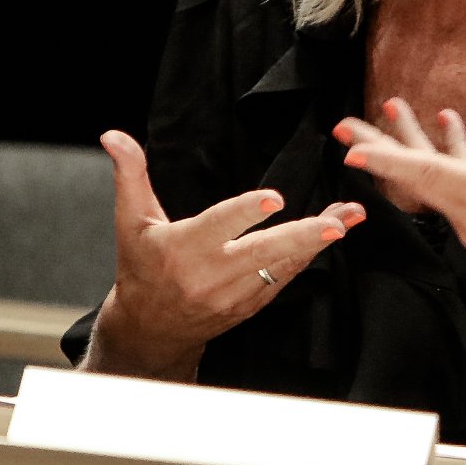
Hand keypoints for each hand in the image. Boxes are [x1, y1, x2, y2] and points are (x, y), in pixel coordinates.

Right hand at [83, 128, 365, 380]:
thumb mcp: (130, 221)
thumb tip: (114, 134)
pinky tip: (334, 234)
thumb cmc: (140, 265)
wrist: (149, 329)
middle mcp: (210, 276)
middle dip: (303, 237)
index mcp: (182, 250)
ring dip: (318, 242)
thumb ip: (130, 175)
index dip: (245, 213)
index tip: (275, 199)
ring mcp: (234, 295)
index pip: (218, 228)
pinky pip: (285, 279)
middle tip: (338, 224)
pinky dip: (309, 257)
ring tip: (351, 217)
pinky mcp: (251, 306)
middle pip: (263, 254)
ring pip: (283, 267)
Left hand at [335, 103, 465, 337]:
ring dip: (408, 145)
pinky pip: (453, 185)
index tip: (354, 153)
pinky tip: (447, 125)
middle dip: (379, 149)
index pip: (429, 176)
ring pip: (431, 178)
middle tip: (343, 128)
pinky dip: (445, 156)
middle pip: (415, 176)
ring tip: (392, 110)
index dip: (390, 161)